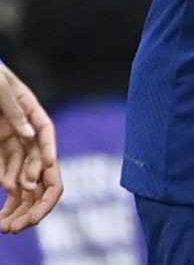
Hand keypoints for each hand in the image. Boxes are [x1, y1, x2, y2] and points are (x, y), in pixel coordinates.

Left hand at [0, 64, 62, 232]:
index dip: (48, 157)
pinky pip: (7, 177)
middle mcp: (26, 130)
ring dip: (21, 205)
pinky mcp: (0, 152)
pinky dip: (8, 195)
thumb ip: (14, 108)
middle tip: (28, 222)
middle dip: (38, 197)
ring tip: (10, 227)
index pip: (46, 135)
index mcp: (31, 110)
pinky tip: (3, 213)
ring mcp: (12, 143)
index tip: (44, 178)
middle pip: (41, 166)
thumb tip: (30, 134)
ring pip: (24, 178)